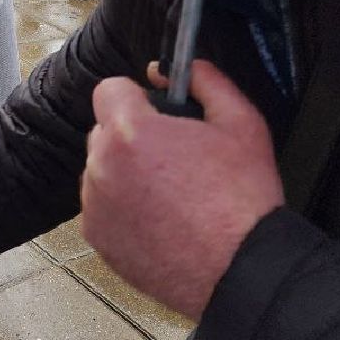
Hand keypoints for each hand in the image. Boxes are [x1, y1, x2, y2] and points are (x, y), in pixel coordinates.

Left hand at [80, 60, 284, 320]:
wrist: (243, 270)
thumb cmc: (243, 201)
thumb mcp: (241, 123)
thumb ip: (206, 81)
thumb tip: (176, 69)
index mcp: (131, 132)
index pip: (108, 89)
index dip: (135, 97)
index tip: (156, 112)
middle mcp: (102, 165)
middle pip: (104, 131)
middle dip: (132, 137)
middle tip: (173, 158)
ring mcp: (95, 205)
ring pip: (102, 170)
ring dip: (126, 174)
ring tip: (171, 195)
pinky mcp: (98, 237)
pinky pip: (102, 207)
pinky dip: (123, 209)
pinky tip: (161, 220)